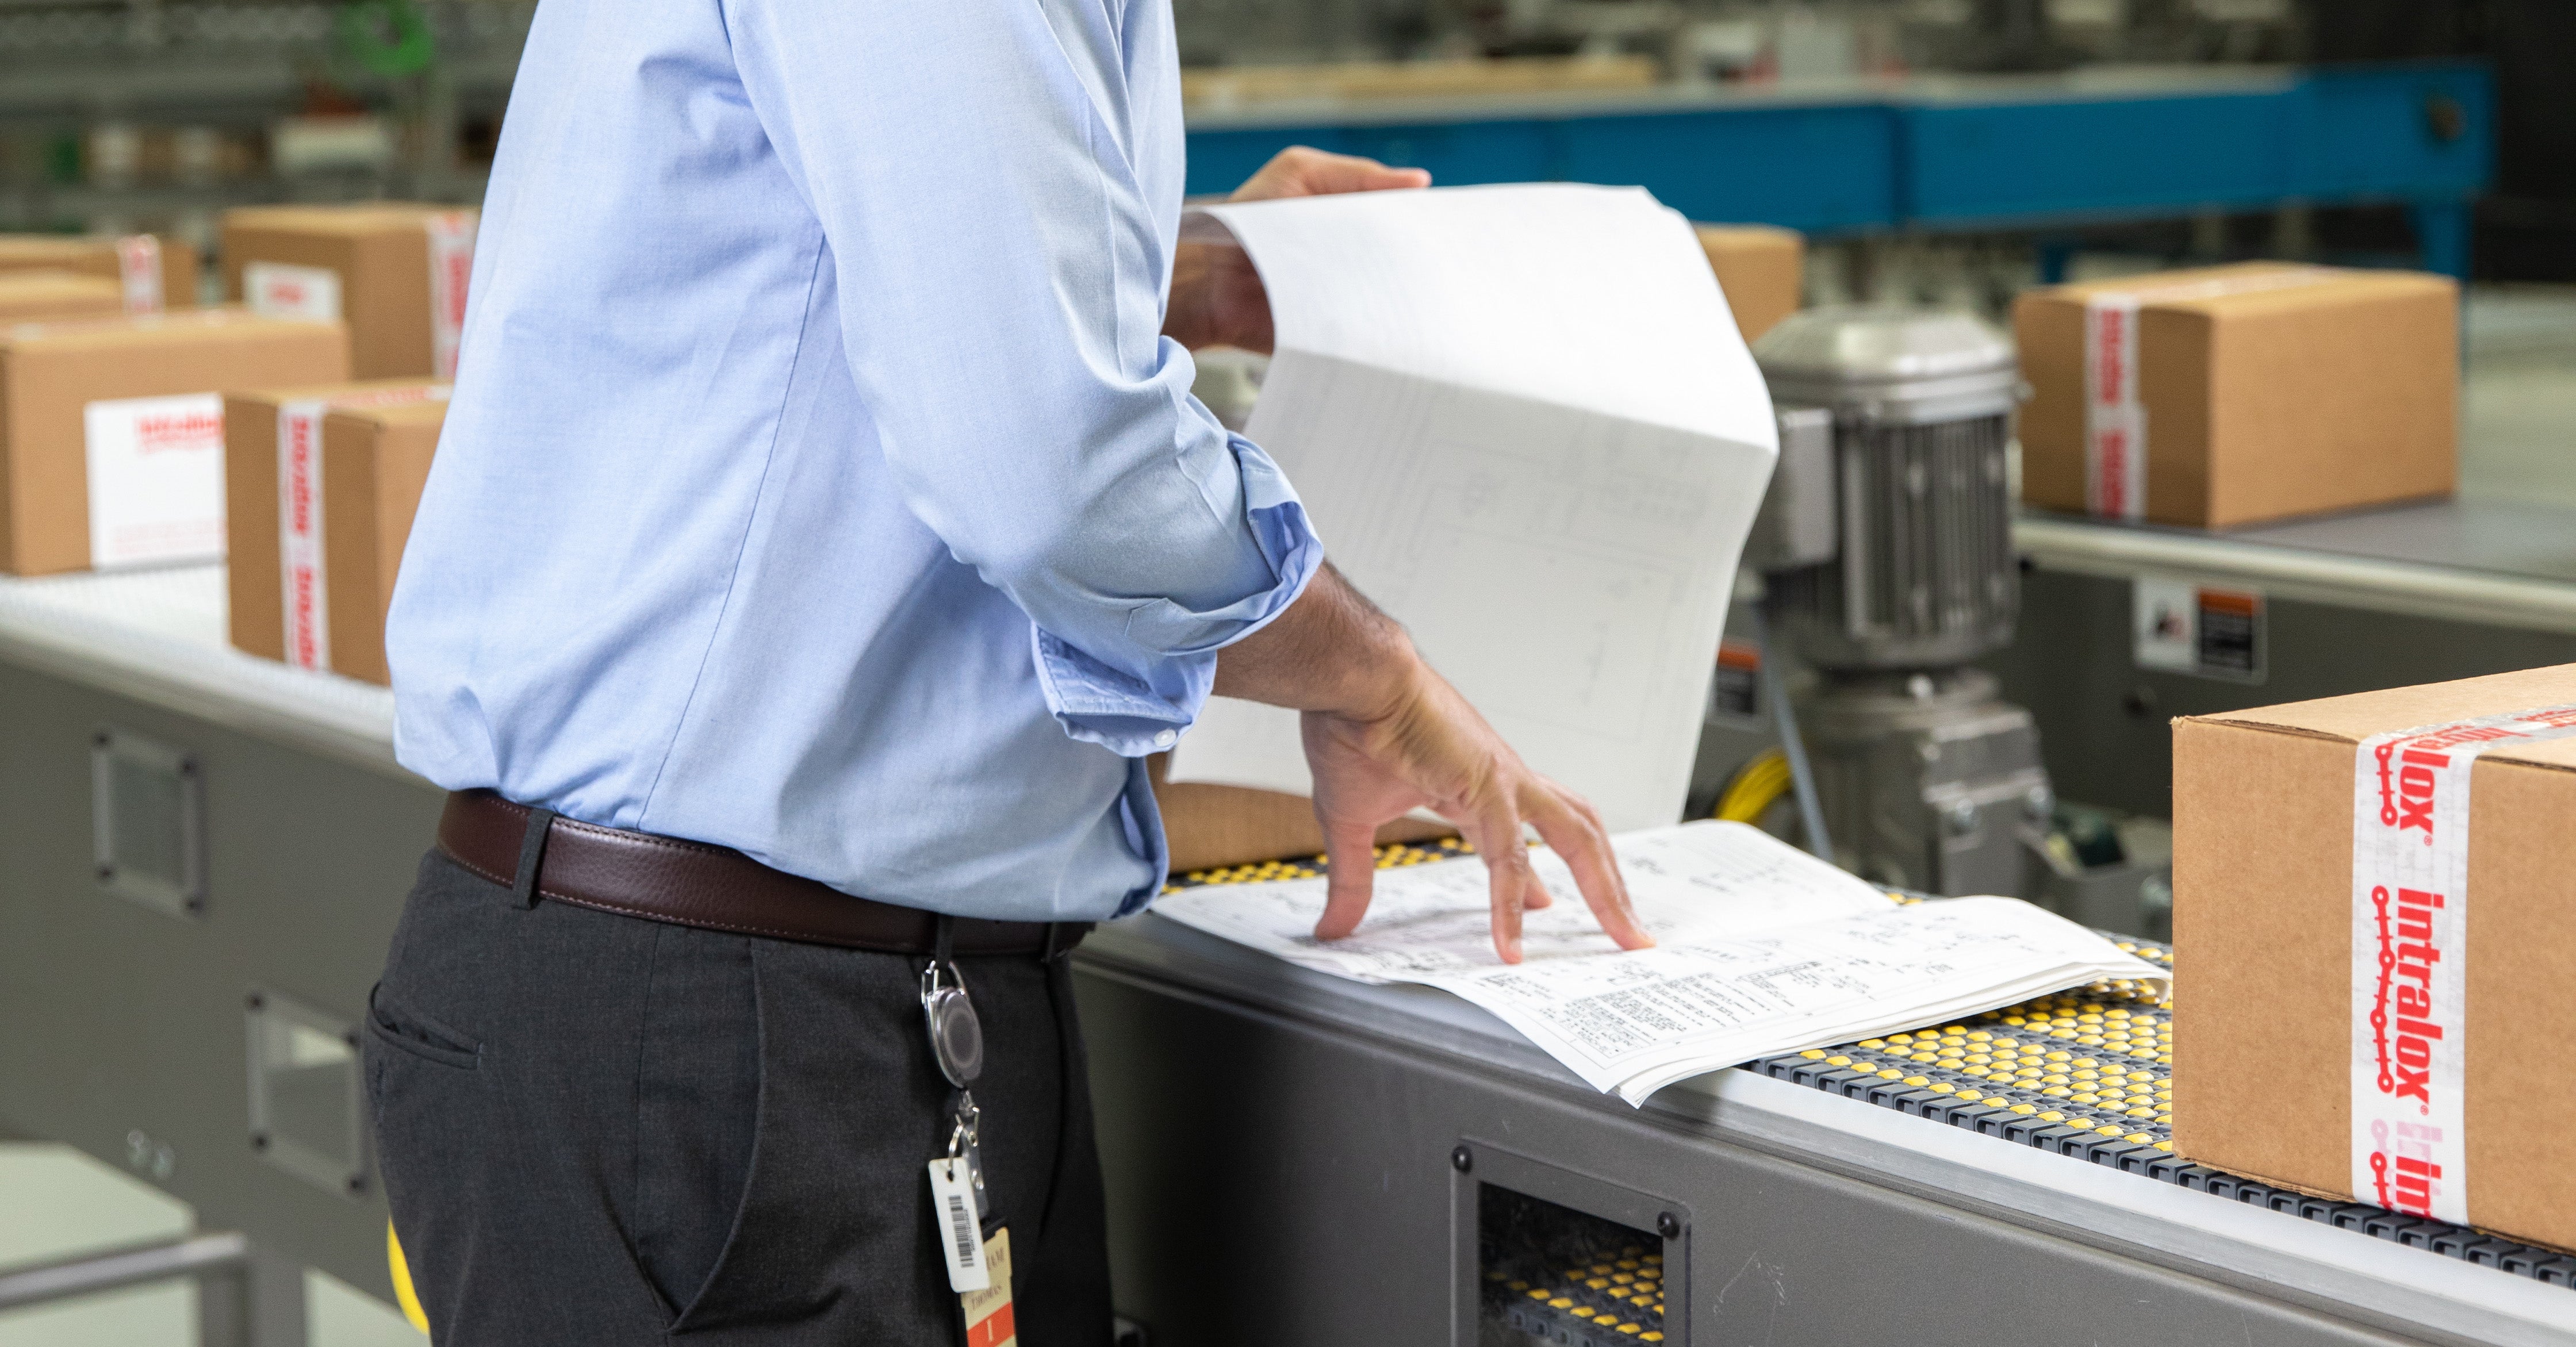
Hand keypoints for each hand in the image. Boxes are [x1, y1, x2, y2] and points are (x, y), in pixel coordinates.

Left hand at [1164, 146, 1429, 352]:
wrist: (1206, 282)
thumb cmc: (1247, 221)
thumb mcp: (1299, 172)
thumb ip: (1356, 174)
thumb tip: (1419, 180)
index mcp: (1356, 222)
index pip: (1405, 221)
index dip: (1426, 221)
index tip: (1449, 223)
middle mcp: (1358, 261)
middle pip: (1406, 262)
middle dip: (1421, 260)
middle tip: (1443, 259)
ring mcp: (1350, 298)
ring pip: (1393, 297)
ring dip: (1402, 293)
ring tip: (1413, 286)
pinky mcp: (1337, 333)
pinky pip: (1369, 332)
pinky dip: (1379, 327)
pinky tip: (1386, 316)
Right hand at [1212, 565, 1645, 963]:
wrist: (1351, 680)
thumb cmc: (1351, 728)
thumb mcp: (1349, 822)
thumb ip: (1351, 880)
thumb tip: (1332, 927)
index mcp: (1474, 782)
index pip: (1521, 837)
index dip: (1534, 877)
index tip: (1546, 906)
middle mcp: (1503, 780)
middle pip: (1577, 833)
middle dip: (1606, 882)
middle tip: (1626, 930)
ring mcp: (1505, 781)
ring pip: (1576, 837)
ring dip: (1604, 886)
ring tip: (1623, 932)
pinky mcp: (1489, 786)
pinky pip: (1509, 856)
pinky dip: (1511, 902)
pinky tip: (1509, 944)